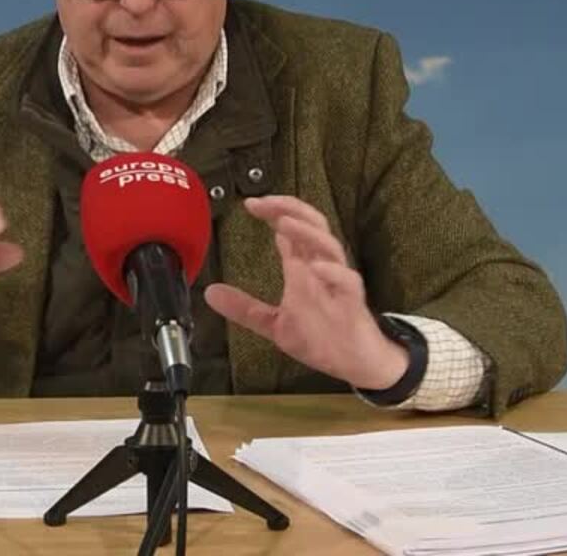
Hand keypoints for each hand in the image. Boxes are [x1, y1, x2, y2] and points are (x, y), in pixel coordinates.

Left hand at [205, 196, 409, 391]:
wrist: (356, 364)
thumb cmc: (322, 338)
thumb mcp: (274, 324)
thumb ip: (245, 308)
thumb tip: (210, 293)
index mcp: (303, 270)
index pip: (289, 230)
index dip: (273, 212)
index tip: (250, 204)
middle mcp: (321, 269)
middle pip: (311, 225)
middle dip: (289, 209)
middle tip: (263, 203)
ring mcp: (338, 283)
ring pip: (329, 246)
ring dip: (307, 232)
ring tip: (284, 223)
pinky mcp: (352, 302)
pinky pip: (348, 281)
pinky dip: (333, 271)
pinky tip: (316, 267)